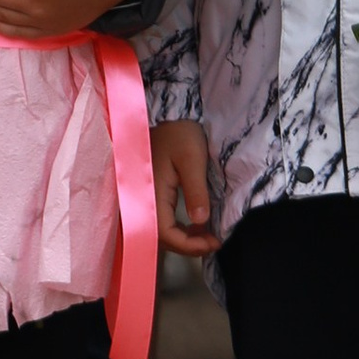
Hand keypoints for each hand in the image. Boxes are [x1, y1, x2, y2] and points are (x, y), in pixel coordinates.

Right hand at [149, 117, 219, 257]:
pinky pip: (162, 219)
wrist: (169, 113)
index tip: (214, 242)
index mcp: (151, 193)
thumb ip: (195, 191)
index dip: (189, 245)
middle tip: (214, 242)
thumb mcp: (192, 160)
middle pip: (161, 237)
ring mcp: (147, 197)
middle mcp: (144, 199)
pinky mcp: (152, 193)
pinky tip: (196, 224)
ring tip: (208, 236)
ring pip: (161, 230)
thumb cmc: (180, 132)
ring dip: (184, 238)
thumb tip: (201, 222)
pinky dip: (179, 227)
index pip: (165, 233)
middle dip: (188, 245)